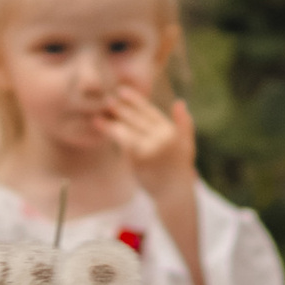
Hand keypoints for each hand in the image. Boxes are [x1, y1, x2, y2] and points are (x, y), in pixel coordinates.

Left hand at [98, 77, 197, 197]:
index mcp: (171, 132)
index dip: (135, 100)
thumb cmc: (178, 167)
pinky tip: (99, 125)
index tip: (122, 91)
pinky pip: (121, 142)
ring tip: (98, 114)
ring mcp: (149, 149)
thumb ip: (184, 123)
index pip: (150, 112)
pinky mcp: (137, 160)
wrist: (173, 193)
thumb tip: (179, 101)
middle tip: (106, 99)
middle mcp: (161, 138)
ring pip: (126, 130)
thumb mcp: (186, 144)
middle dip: (120, 108)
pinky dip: (110, 132)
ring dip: (111, 120)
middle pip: (136, 119)